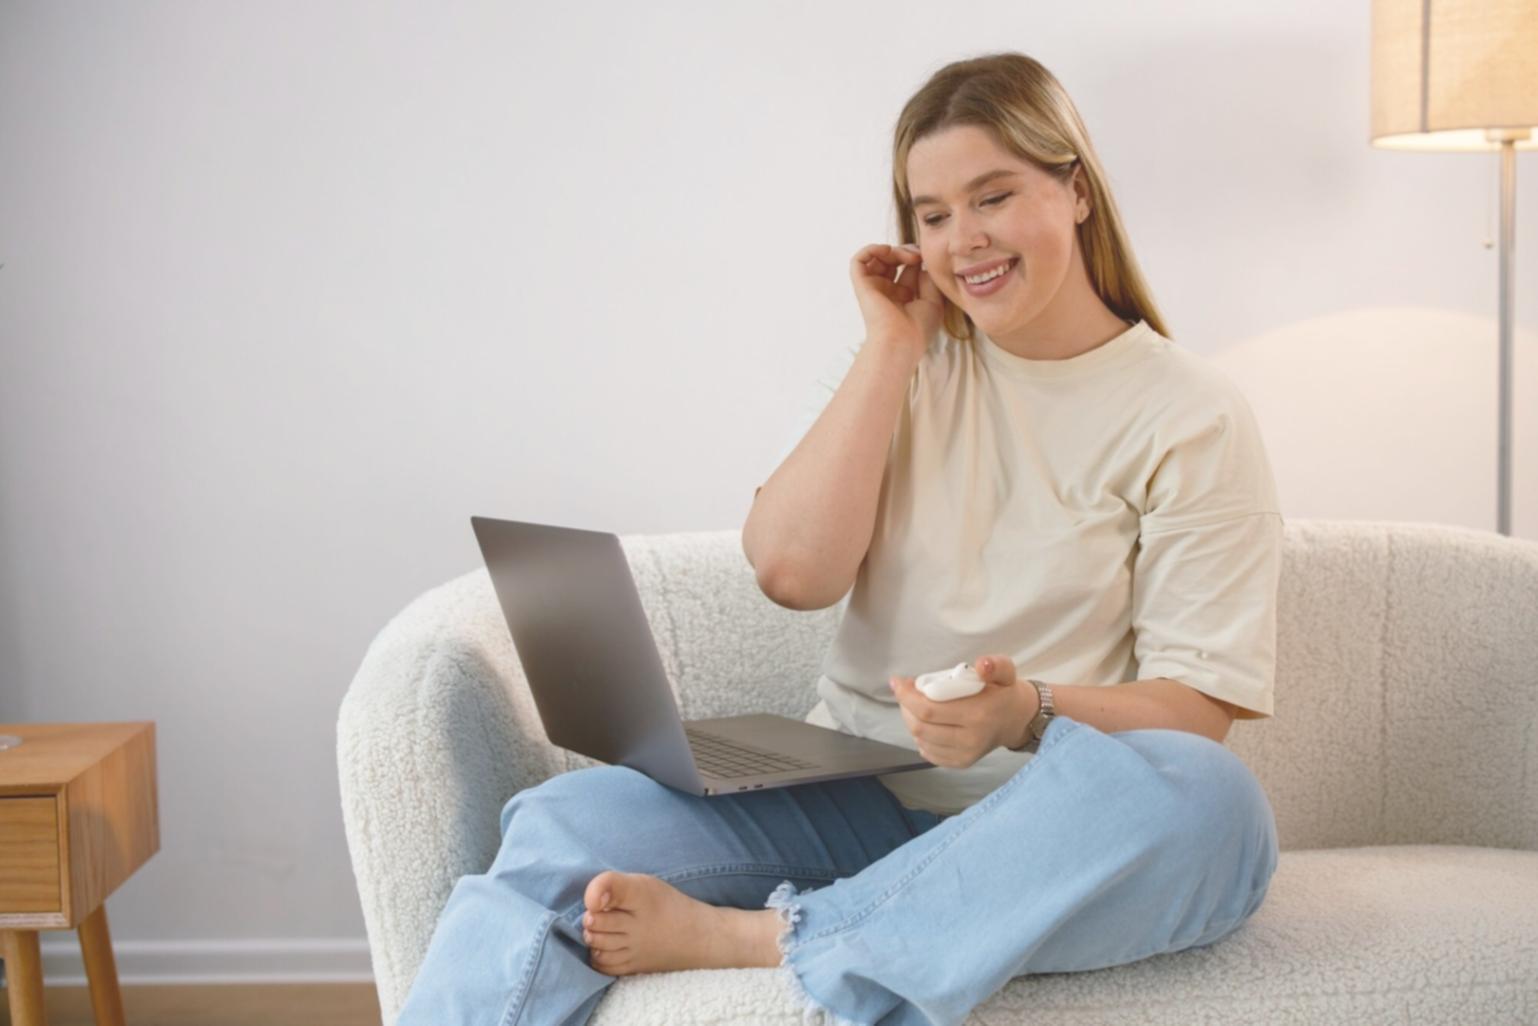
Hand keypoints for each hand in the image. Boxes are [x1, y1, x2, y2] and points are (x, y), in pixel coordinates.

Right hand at [849, 242, 944, 361]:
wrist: (902, 340)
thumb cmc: (919, 328)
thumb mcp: (933, 300)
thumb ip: (928, 278)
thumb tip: (921, 263)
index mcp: (903, 297)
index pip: (907, 268)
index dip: (917, 257)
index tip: (927, 258)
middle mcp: (887, 292)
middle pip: (892, 260)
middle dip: (905, 251)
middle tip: (918, 255)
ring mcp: (873, 288)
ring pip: (877, 257)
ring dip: (893, 250)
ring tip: (908, 256)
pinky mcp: (862, 285)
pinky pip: (858, 260)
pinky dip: (871, 249)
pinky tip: (887, 251)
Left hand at [888, 655, 1039, 768]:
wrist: (1017, 719)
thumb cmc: (1004, 692)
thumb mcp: (1005, 671)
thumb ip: (995, 664)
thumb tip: (981, 665)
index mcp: (978, 715)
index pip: (928, 710)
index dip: (906, 696)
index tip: (898, 681)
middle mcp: (970, 740)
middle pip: (920, 727)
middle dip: (905, 707)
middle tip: (905, 691)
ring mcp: (965, 755)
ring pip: (921, 739)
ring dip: (910, 720)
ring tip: (914, 704)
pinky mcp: (961, 763)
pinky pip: (928, 752)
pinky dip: (920, 736)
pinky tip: (925, 723)